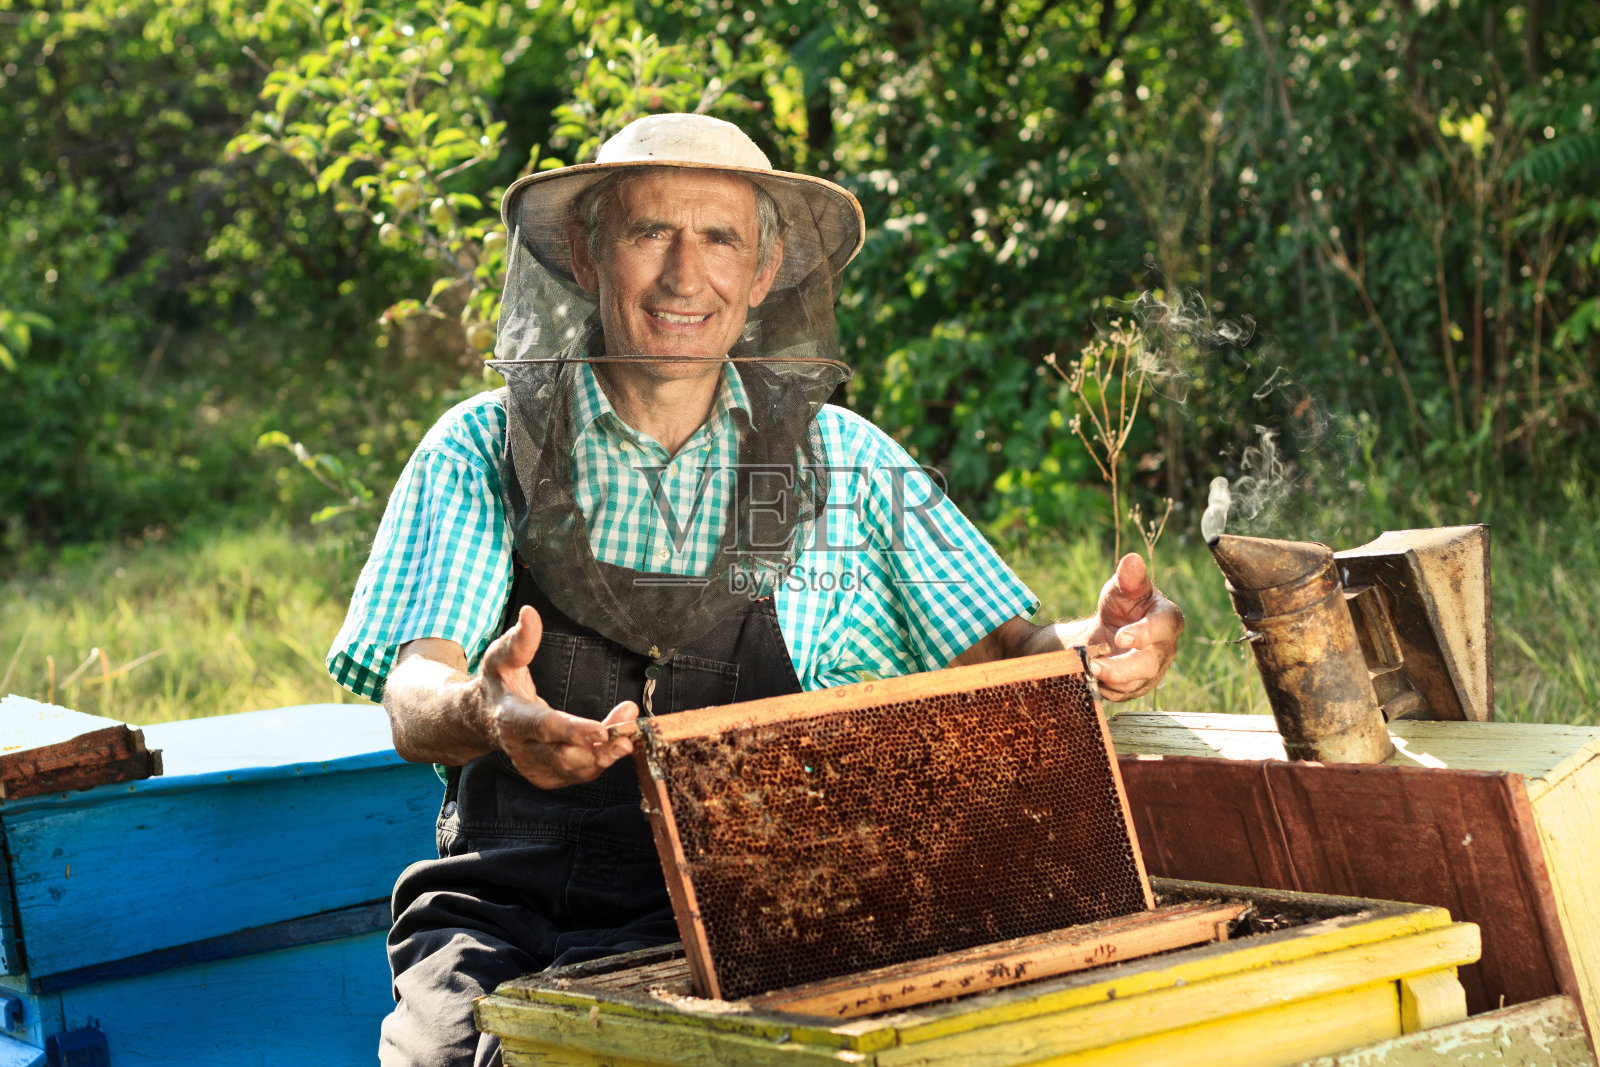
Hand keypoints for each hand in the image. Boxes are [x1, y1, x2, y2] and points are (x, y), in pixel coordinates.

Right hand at [477, 605, 639, 788]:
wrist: (484, 718)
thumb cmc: (498, 683)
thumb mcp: (501, 657)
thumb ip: (520, 640)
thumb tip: (530, 614)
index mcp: (512, 718)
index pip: (544, 727)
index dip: (574, 731)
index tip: (602, 729)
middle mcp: (522, 748)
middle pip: (565, 757)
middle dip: (600, 748)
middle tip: (629, 733)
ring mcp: (533, 766)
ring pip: (576, 769)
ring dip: (606, 753)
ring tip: (628, 730)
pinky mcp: (546, 776)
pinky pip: (579, 774)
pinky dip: (600, 760)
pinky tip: (614, 742)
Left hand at [1082, 553, 1183, 700]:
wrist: (1111, 630)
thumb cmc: (1122, 605)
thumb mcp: (1121, 588)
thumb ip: (1128, 577)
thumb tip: (1131, 560)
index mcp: (1167, 618)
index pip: (1164, 626)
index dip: (1145, 633)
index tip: (1121, 637)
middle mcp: (1165, 647)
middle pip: (1149, 664)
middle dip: (1121, 667)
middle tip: (1093, 665)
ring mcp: (1154, 670)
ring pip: (1135, 683)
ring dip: (1108, 680)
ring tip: (1085, 671)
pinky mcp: (1139, 686)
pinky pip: (1123, 694)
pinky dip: (1104, 688)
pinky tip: (1089, 678)